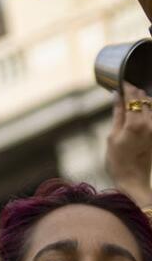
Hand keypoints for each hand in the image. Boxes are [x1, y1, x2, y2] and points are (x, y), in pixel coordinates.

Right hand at [106, 87, 151, 207]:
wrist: (133, 178)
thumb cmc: (118, 160)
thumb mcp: (112, 136)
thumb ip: (117, 113)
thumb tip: (116, 95)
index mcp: (136, 123)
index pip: (133, 98)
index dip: (127, 87)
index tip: (122, 81)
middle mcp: (150, 124)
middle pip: (145, 99)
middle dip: (135, 93)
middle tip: (125, 89)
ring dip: (143, 101)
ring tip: (131, 100)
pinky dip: (147, 111)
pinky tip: (139, 113)